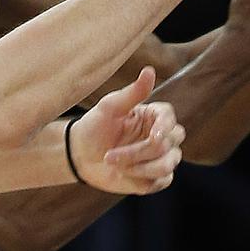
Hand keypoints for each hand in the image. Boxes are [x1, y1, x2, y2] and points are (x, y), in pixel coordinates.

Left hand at [69, 67, 185, 194]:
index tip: (153, 137)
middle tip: (111, 155)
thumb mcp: (110, 107)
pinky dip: (142, 179)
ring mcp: (160, 157)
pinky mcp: (155, 177)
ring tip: (113, 164)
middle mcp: (161, 135)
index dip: (164, 127)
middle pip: (169, 143)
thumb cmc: (94, 126)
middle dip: (142, 152)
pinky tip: (122, 174)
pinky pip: (162, 180)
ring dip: (139, 167)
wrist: (80, 155)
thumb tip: (149, 70)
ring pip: (167, 164)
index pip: (169, 118)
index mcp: (152, 115)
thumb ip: (132, 92)